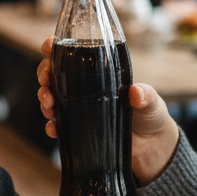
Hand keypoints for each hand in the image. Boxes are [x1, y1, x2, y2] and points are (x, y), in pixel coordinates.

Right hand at [37, 37, 178, 186]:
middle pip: (55, 74)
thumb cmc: (151, 116)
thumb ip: (146, 96)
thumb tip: (136, 93)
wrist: (152, 148)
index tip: (47, 47)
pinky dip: (52, 126)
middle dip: (45, 74)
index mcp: (101, 73)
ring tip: (49, 103)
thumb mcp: (150, 102)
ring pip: (52, 98)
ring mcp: (80, 108)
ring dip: (45, 98)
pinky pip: (59, 126)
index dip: (57, 47)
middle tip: (46, 81)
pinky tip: (53, 127)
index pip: (74, 54)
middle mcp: (86, 88)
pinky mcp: (78, 129)